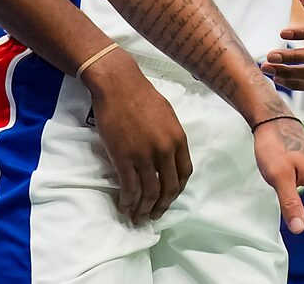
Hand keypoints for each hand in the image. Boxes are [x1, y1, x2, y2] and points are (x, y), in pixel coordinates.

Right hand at [86, 52, 193, 224]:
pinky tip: (124, 207)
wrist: (119, 85)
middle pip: (169, 188)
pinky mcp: (124, 158)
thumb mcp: (167, 115)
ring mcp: (144, 155)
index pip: (184, 173)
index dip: (177, 190)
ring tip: (137, 218)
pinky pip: (129, 189)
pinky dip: (127, 202)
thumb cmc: (142, 96)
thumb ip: (170, 137)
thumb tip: (170, 157)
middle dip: (162, 206)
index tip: (169, 198)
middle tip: (153, 215)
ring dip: (143, 210)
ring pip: (149, 193)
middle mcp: (165, 149)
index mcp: (178, 138)